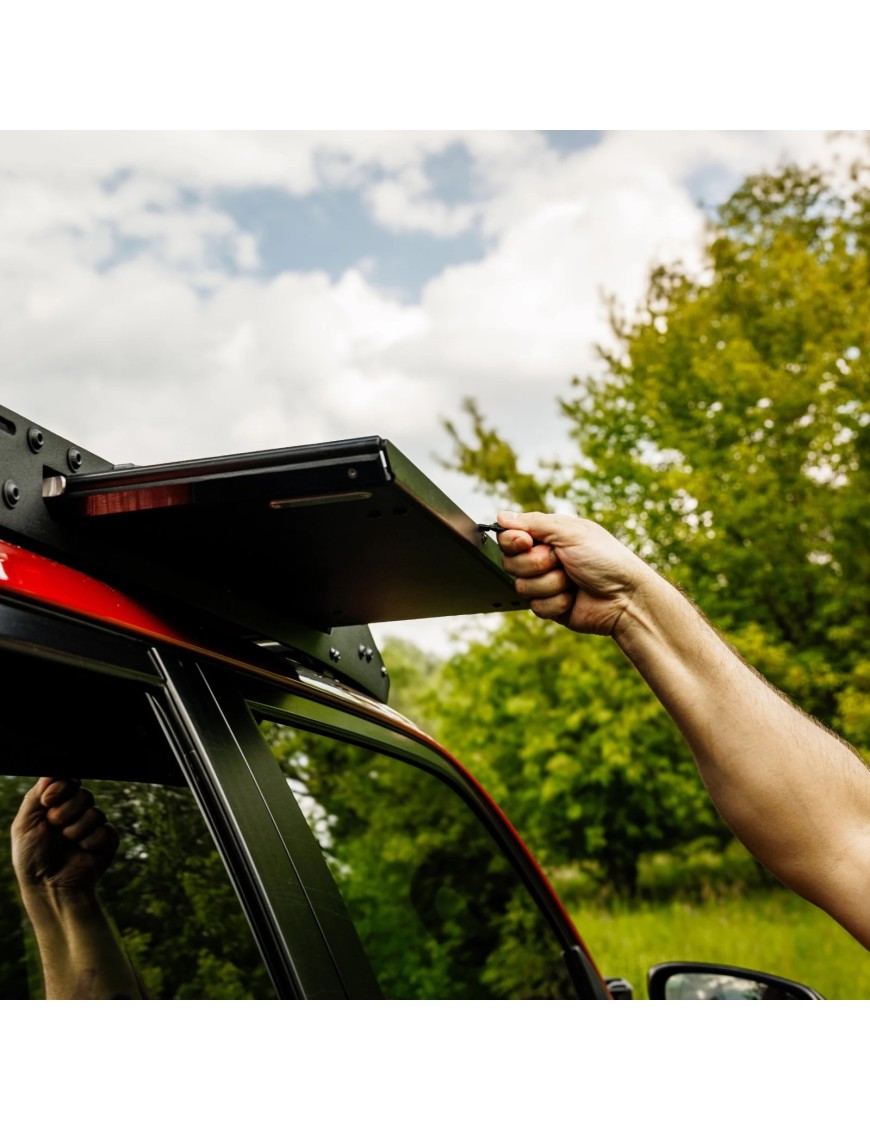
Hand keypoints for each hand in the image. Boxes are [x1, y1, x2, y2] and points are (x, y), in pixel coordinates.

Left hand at [11, 778, 118, 894]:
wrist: (48, 887)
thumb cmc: (32, 858)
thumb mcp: (24, 824)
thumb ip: (35, 796)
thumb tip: (51, 773)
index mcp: (57, 804)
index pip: (68, 781)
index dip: (61, 787)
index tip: (48, 801)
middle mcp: (77, 811)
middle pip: (83, 794)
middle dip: (65, 812)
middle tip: (54, 827)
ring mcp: (93, 825)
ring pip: (94, 812)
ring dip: (75, 831)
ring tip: (67, 843)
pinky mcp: (108, 839)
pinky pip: (105, 830)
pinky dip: (89, 842)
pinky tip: (81, 852)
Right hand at [496, 510, 654, 636]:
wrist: (626, 598)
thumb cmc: (606, 559)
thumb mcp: (571, 532)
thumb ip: (534, 522)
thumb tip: (502, 516)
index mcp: (548, 536)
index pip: (510, 537)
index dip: (513, 541)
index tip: (526, 542)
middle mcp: (544, 558)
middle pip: (510, 563)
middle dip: (537, 564)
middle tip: (562, 561)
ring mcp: (546, 583)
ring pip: (522, 587)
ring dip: (550, 584)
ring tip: (573, 581)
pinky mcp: (550, 606)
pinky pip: (535, 607)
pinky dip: (556, 602)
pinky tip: (573, 599)